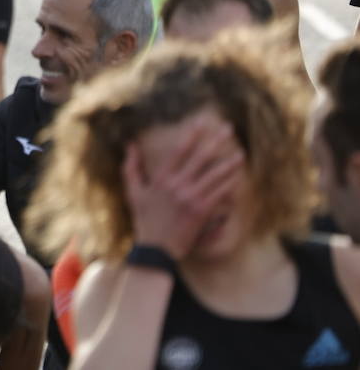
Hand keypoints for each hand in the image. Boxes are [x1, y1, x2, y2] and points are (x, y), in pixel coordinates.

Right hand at [124, 116, 244, 260]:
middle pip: (201, 158)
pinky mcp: (203, 211)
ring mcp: (193, 198)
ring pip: (215, 176)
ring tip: (240, 153)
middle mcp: (179, 185)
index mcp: (162, 178)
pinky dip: (230, 184)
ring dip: (229, 163)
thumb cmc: (144, 219)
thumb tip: (130, 144)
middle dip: (216, 142)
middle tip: (228, 129)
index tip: (201, 122)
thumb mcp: (133, 191)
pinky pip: (220, 194)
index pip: (180, 150)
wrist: (157, 248)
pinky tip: (238, 176)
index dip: (192, 135)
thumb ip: (131, 166)